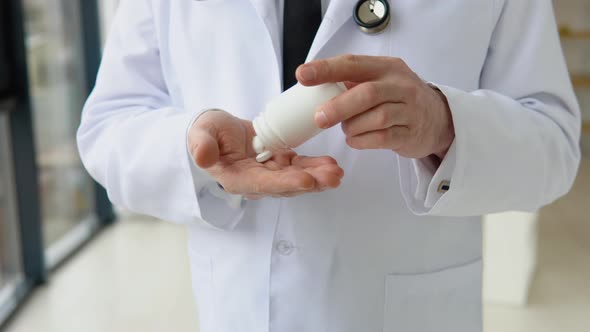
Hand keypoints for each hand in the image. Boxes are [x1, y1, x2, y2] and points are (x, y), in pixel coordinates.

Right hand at [188, 110, 343, 198]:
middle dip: (311, 182)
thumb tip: (202, 156)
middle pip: (287, 185)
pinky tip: (331, 163)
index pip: (264, 184)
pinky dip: (315, 165)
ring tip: (337, 171)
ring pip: (297, 177)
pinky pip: (300, 165)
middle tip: (333, 178)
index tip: (307, 181)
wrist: (215, 130)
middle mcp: (257, 181)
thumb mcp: (200, 134)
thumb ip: (202, 145)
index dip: (286, 183)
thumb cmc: (206, 132)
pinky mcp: (279, 163)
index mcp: (238, 179)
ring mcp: (270, 173)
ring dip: (318, 176)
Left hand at [296, 55, 454, 159]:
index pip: (353, 64)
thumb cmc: (396, 98)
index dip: (326, 69)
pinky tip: (355, 140)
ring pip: (376, 118)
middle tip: (319, 118)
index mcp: (385, 67)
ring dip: (353, 126)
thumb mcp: (378, 81)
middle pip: (367, 93)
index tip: (302, 75)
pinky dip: (363, 140)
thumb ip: (350, 82)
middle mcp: (400, 85)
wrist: (437, 119)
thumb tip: (310, 86)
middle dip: (339, 106)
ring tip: (346, 129)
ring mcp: (409, 110)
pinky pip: (383, 138)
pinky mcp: (410, 133)